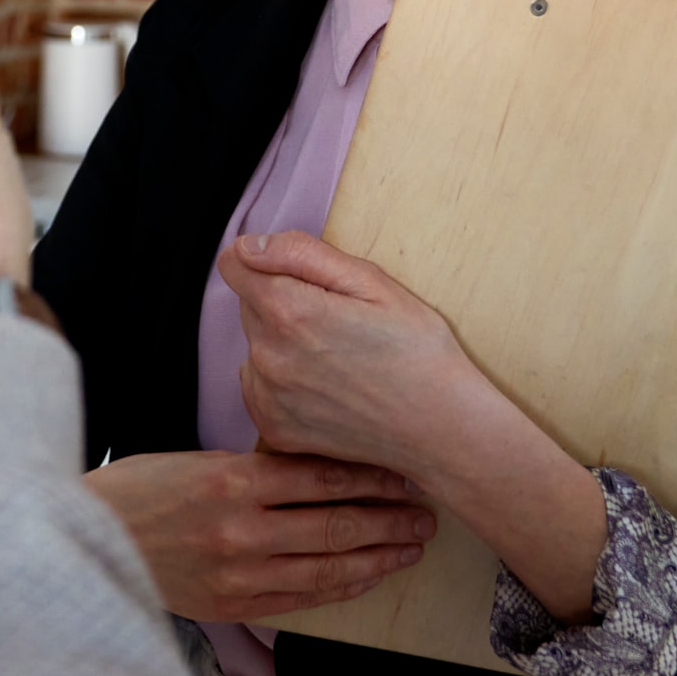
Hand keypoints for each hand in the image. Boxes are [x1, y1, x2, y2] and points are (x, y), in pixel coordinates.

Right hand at [81, 450, 432, 621]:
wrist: (84, 541)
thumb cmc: (138, 493)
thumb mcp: (195, 460)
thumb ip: (255, 472)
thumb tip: (319, 474)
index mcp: (231, 480)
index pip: (322, 477)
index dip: (371, 478)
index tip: (403, 475)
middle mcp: (241, 529)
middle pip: (336, 524)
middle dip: (389, 520)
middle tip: (425, 515)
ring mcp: (239, 573)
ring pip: (328, 567)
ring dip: (377, 557)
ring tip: (411, 547)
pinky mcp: (232, 606)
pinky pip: (302, 599)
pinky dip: (341, 587)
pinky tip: (368, 576)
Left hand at [220, 231, 607, 619]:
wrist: (443, 428)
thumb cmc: (418, 350)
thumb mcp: (373, 282)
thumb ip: (302, 254)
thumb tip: (248, 246)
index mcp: (290, 311)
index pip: (233, 264)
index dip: (264, 261)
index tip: (298, 275)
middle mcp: (268, 355)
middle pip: (248, 304)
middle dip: (282, 301)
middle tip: (338, 319)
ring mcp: (269, 397)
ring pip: (254, 345)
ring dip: (281, 343)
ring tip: (337, 358)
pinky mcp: (274, 429)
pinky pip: (258, 386)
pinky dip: (282, 382)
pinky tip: (326, 386)